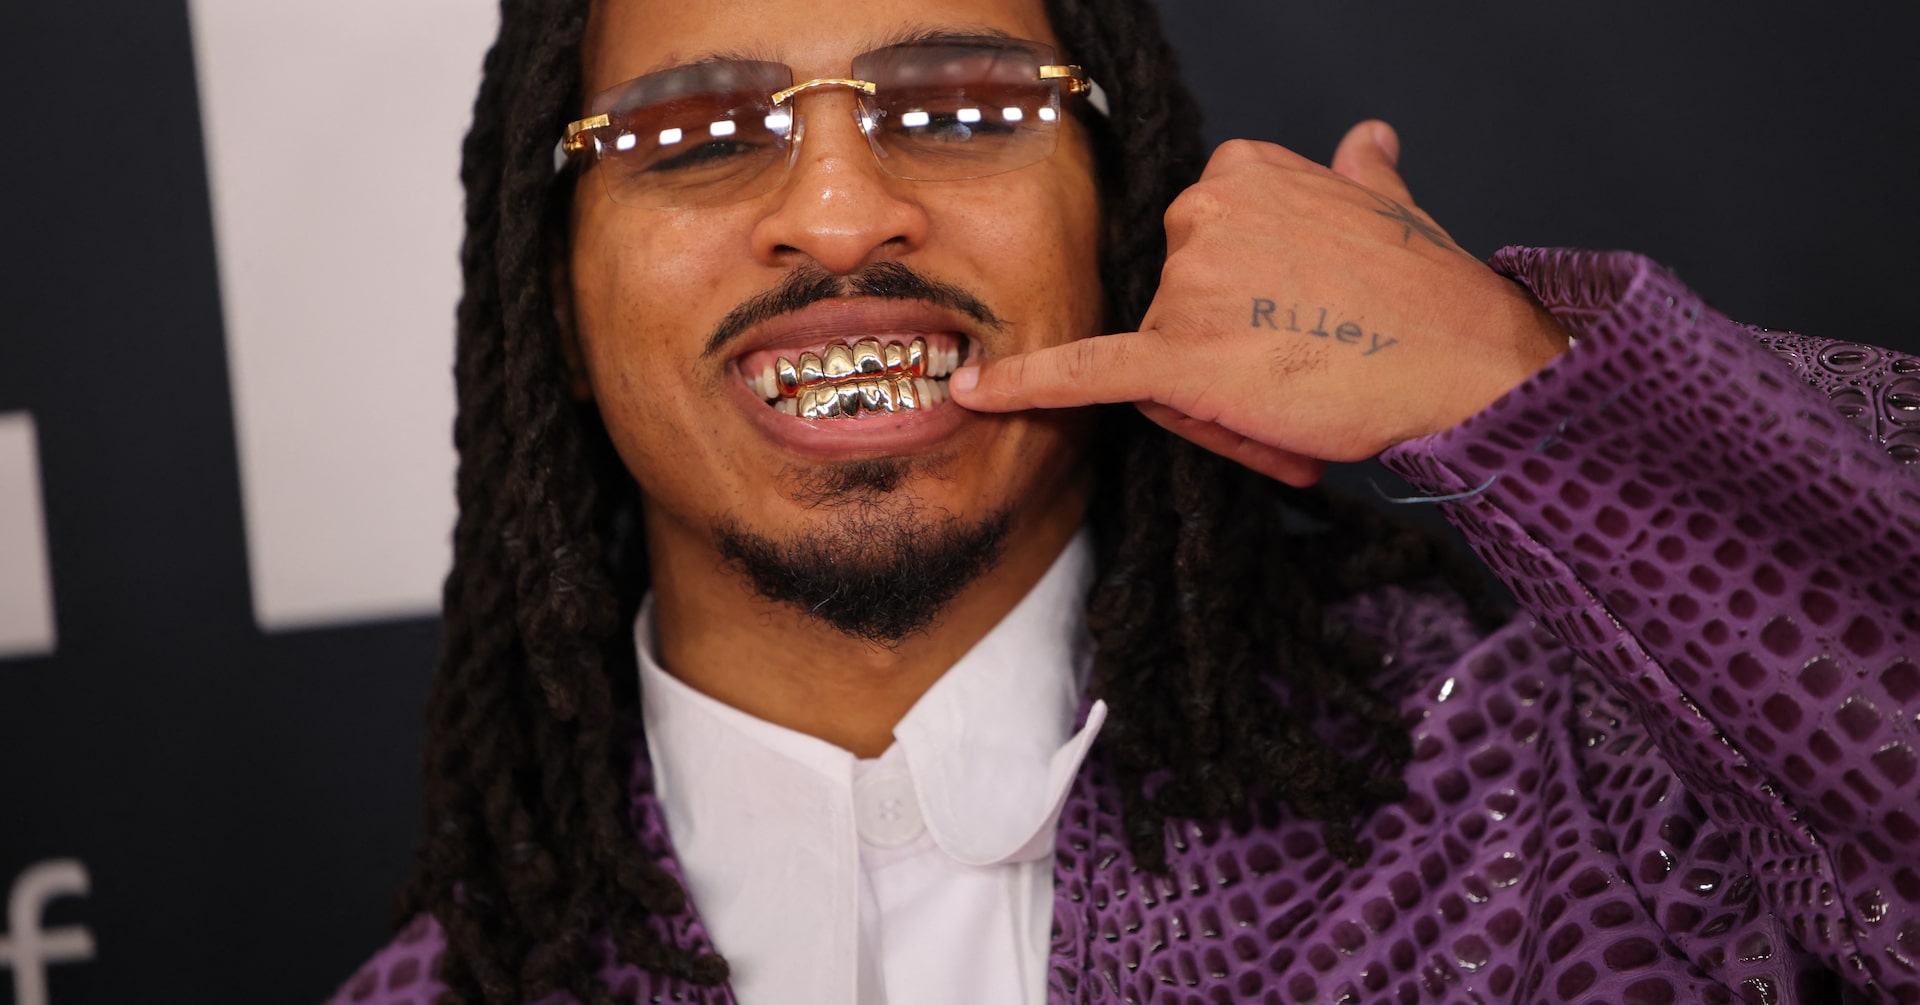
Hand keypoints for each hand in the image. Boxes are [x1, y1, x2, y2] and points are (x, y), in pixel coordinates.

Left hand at [948, 121, 1570, 485]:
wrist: (1467, 364)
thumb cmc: (1430, 298)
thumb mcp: (1390, 206)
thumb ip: (1359, 173)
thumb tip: (1366, 139)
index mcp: (1236, 172)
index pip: (1194, 260)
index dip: (1244, 309)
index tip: (1306, 326)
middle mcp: (1199, 214)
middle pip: (1169, 315)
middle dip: (1225, 359)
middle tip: (1307, 376)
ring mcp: (1187, 285)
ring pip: (1159, 370)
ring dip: (1219, 404)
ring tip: (1299, 404)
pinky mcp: (1176, 357)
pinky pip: (1085, 372)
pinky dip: (1027, 384)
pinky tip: (976, 392)